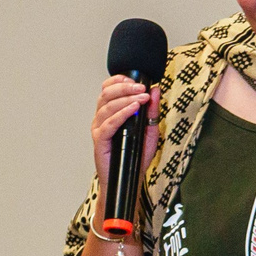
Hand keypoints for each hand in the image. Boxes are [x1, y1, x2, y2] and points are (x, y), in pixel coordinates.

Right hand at [91, 75, 158, 190]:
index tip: (136, 78)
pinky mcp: (100, 140)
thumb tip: (156, 91)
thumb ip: (152, 111)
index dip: (119, 80)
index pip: (108, 89)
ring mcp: (100, 128)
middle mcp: (102, 118)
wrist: (129, 178)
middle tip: (142, 87)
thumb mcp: (150, 130)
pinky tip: (133, 109)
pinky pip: (108, 124)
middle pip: (106, 94)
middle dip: (125, 87)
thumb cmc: (136, 155)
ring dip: (126, 99)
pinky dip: (121, 114)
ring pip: (107, 106)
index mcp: (111, 112)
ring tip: (142, 97)